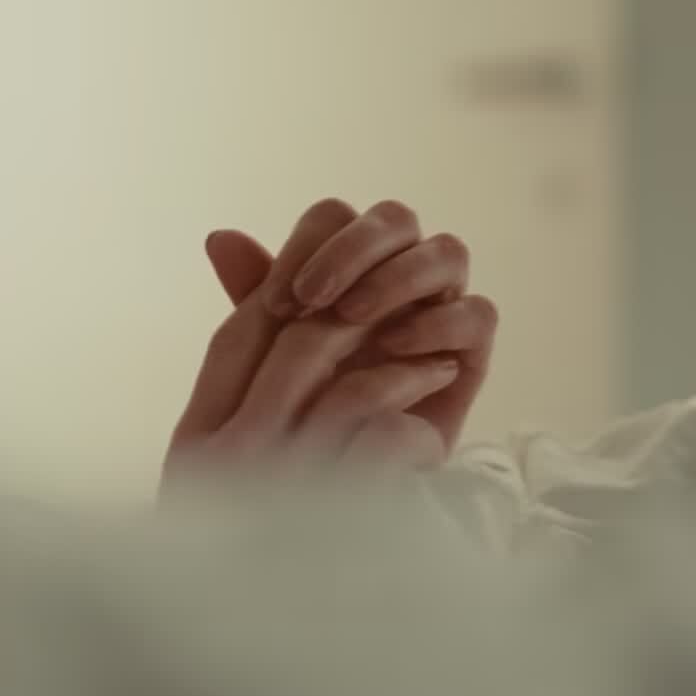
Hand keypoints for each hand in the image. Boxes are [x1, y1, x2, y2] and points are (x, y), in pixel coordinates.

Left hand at [164, 199, 496, 483]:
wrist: (340, 478)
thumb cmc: (302, 404)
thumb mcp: (270, 350)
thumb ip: (255, 293)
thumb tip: (218, 237)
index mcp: (348, 261)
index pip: (336, 218)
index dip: (307, 245)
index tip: (275, 300)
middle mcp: (400, 271)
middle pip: (395, 219)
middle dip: (352, 250)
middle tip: (312, 298)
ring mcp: (442, 303)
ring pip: (446, 252)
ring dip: (396, 277)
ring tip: (351, 317)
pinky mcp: (473, 347)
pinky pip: (477, 312)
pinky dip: (437, 321)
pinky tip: (396, 345)